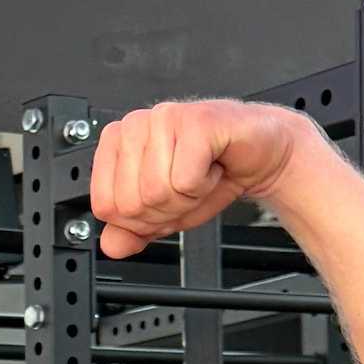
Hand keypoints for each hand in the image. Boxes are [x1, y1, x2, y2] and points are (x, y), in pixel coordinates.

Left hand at [89, 100, 306, 260]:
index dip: (139, 220)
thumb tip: (111, 245)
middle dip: (166, 210)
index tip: (163, 201)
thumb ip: (131, 231)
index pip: (105, 206)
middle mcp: (134, 125)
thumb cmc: (211, 172)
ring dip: (188, 198)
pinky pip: (185, 181)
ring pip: (156, 192)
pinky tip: (212, 167)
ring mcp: (163, 118)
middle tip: (186, 188)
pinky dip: (205, 187)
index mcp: (116, 143)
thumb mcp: (162, 213)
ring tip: (200, 175)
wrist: (258, 156)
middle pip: (131, 203)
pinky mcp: (195, 121)